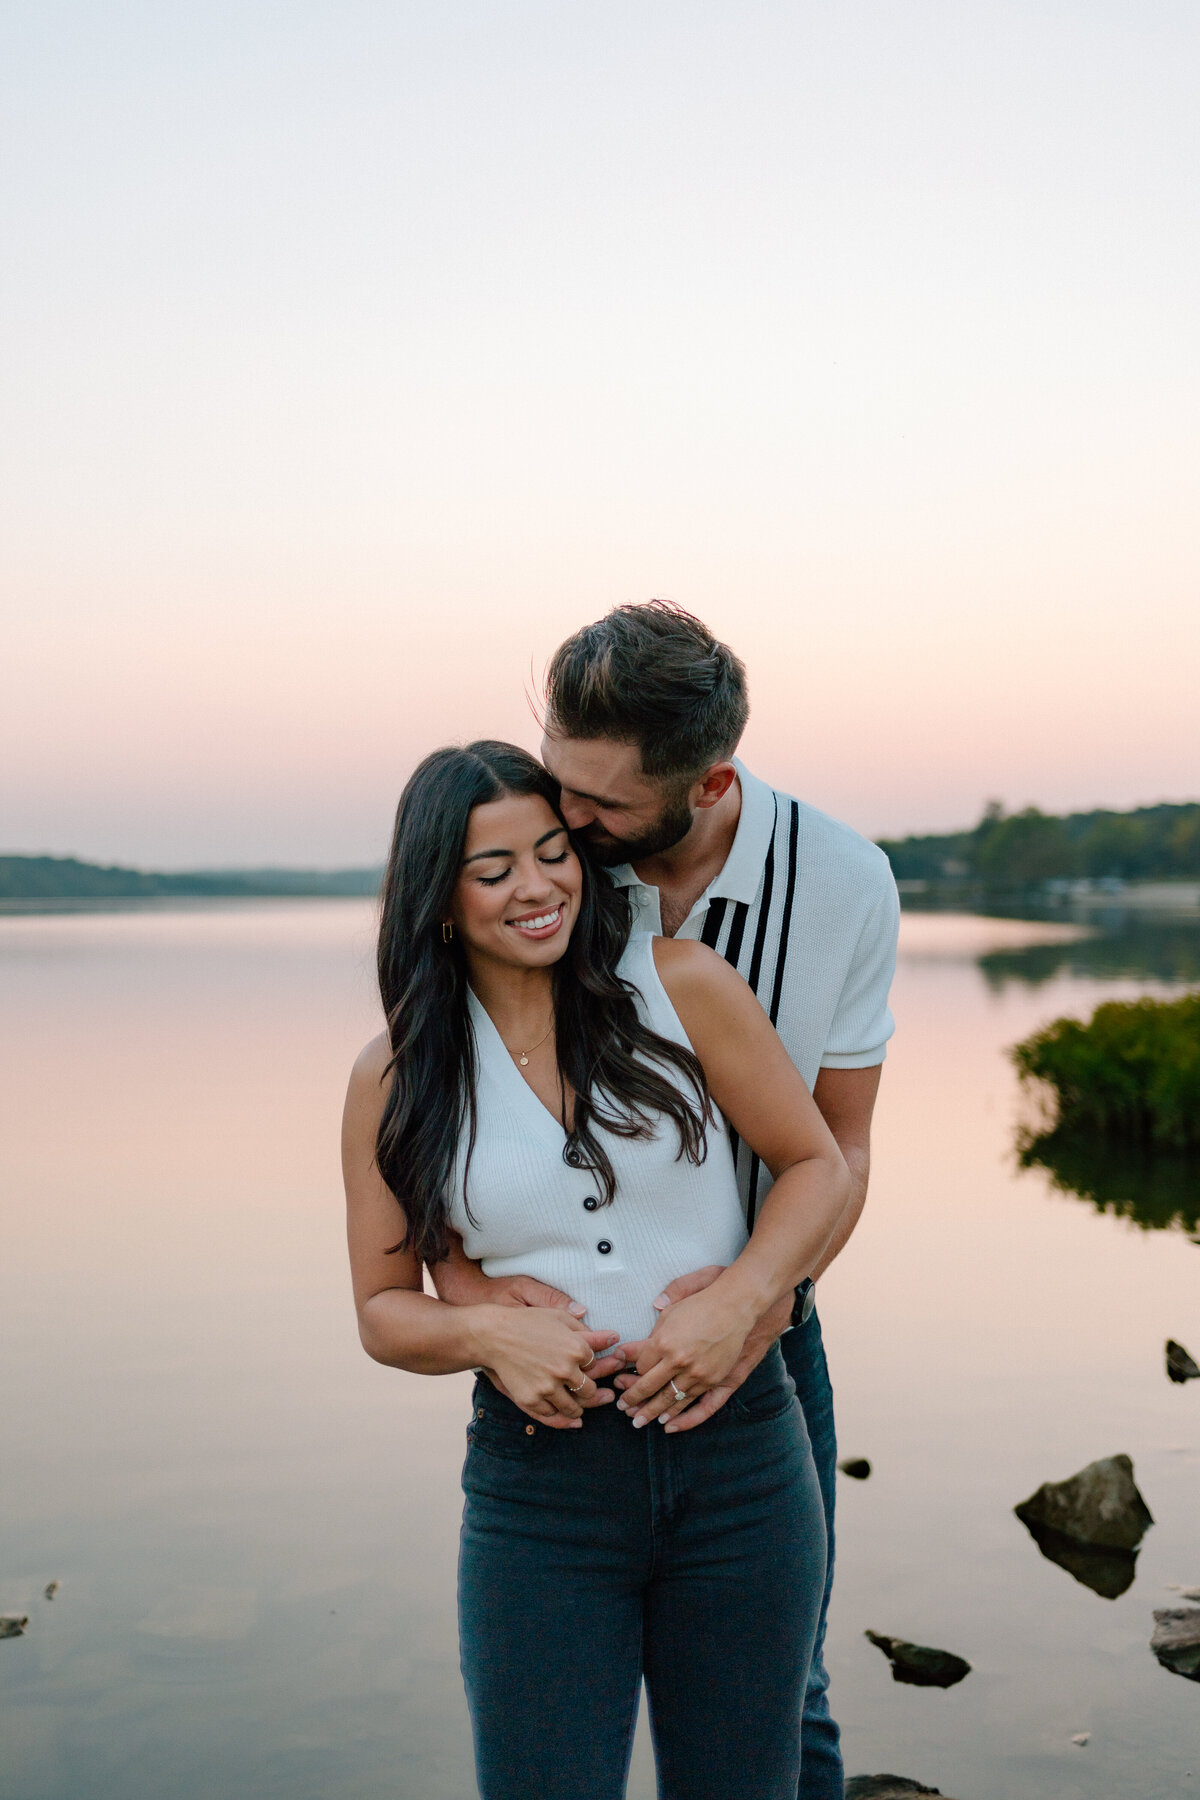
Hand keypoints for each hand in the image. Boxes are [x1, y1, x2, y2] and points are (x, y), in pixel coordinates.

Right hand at [478, 1307, 620, 1429]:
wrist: (494, 1335)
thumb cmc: (528, 1322)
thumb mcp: (559, 1319)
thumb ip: (588, 1331)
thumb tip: (615, 1337)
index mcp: (576, 1348)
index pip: (595, 1366)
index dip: (592, 1366)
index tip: (588, 1366)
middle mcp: (565, 1370)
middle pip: (590, 1391)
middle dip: (591, 1392)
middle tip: (594, 1394)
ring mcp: (548, 1387)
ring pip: (573, 1408)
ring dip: (577, 1408)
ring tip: (578, 1407)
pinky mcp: (531, 1400)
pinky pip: (551, 1415)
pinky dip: (557, 1416)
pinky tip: (561, 1413)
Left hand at [617, 1289, 793, 1432]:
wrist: (736, 1307)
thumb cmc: (701, 1304)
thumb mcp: (670, 1311)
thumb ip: (648, 1331)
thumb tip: (625, 1347)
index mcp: (663, 1341)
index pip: (640, 1366)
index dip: (632, 1371)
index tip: (625, 1374)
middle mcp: (678, 1360)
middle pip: (648, 1387)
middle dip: (631, 1399)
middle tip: (621, 1408)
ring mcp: (697, 1373)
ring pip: (668, 1400)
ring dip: (650, 1412)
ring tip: (637, 1421)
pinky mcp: (714, 1380)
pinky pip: (693, 1404)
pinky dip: (679, 1416)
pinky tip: (666, 1424)